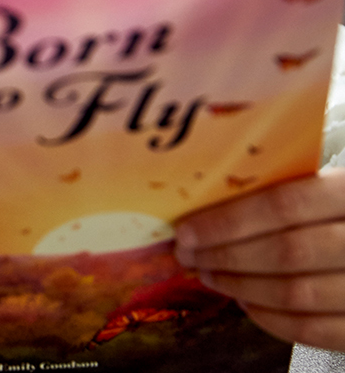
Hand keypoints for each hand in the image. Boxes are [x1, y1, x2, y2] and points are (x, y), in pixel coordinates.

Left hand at [175, 167, 344, 349]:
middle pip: (285, 252)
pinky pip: (315, 330)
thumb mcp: (322, 185)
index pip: (283, 205)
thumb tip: (207, 201)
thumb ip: (279, 189)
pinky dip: (272, 319)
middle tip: (190, 255)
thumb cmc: (341, 210)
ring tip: (211, 275)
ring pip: (296, 293)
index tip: (187, 231)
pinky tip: (247, 301)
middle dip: (225, 255)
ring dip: (241, 286)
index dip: (228, 221)